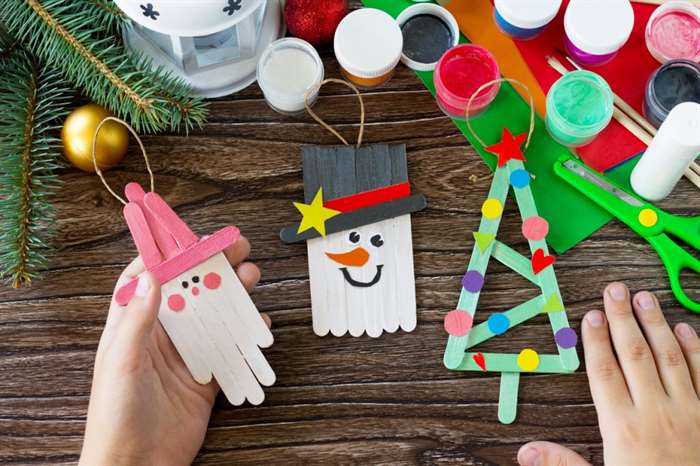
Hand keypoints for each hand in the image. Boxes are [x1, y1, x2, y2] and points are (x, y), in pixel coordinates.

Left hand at [79, 236, 268, 465]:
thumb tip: (152, 275)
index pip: (149, 279)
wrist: (137, 465)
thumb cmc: (116, 415)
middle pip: (189, 291)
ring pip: (213, 314)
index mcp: (133, 326)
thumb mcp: (122, 361)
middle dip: (212, 267)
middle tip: (236, 248)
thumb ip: (138, 319)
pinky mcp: (205, 377)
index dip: (169, 255)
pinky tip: (257, 322)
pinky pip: (229, 347)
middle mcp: (160, 336)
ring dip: (232, 294)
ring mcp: (185, 355)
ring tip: (251, 277)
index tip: (191, 236)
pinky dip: (245, 333)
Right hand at [518, 283, 699, 465]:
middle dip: (623, 319)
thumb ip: (563, 463)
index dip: (596, 341)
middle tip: (615, 289)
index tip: (590, 316)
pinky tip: (683, 329)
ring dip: (655, 324)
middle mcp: (655, 413)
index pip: (604, 373)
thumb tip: (526, 452)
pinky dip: (694, 349)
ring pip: (669, 358)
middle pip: (634, 355)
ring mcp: (688, 413)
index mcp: (623, 428)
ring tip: (645, 297)